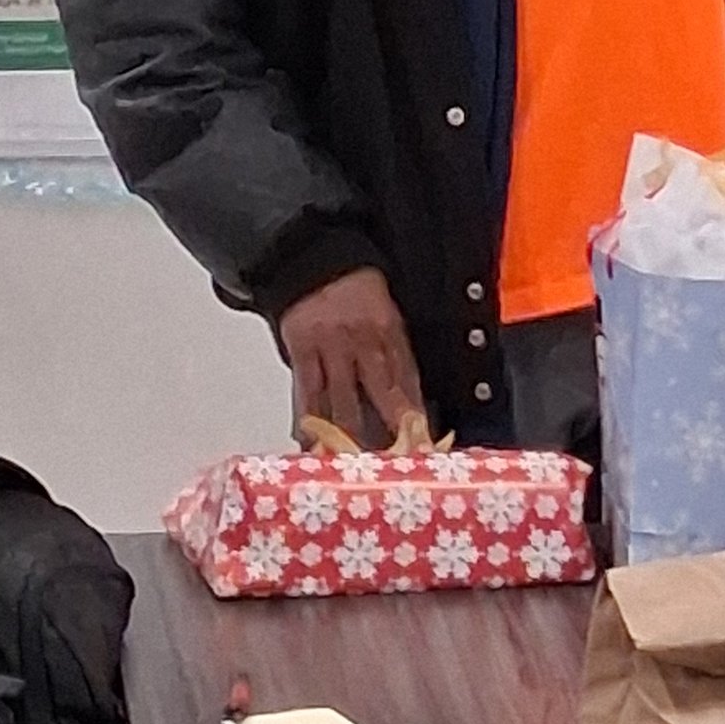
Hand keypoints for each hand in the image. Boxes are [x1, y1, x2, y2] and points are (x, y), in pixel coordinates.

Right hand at [279, 270, 425, 447]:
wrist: (313, 259)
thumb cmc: (353, 288)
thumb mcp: (384, 309)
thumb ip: (392, 349)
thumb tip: (406, 396)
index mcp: (388, 328)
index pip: (406, 375)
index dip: (415, 409)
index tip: (423, 438)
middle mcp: (361, 340)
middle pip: (380, 391)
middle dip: (390, 427)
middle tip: (397, 460)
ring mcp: (330, 347)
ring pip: (343, 398)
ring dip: (351, 434)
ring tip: (358, 463)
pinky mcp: (301, 351)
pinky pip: (307, 392)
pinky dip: (310, 419)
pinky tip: (313, 442)